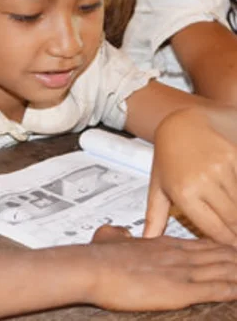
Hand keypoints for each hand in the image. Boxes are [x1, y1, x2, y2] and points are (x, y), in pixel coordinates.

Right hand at [84, 230, 236, 310]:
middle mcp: (175, 253)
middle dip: (235, 257)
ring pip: (222, 269)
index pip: (200, 243)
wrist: (92, 268)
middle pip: (218, 254)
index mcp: (161, 243)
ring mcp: (180, 270)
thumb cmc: (98, 257)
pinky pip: (216, 289)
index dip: (220, 246)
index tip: (232, 247)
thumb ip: (119, 234)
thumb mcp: (109, 237)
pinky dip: (232, 289)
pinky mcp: (181, 290)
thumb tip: (123, 233)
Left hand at [144, 108, 236, 244]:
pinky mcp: (234, 157)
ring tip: (233, 219)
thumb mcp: (158, 187)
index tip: (230, 249)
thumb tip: (147, 239)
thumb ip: (155, 217)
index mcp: (183, 192)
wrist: (181, 125)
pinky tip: (233, 200)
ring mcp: (220, 168)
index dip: (226, 243)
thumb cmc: (168, 158)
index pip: (214, 230)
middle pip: (233, 221)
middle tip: (235, 240)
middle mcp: (202, 181)